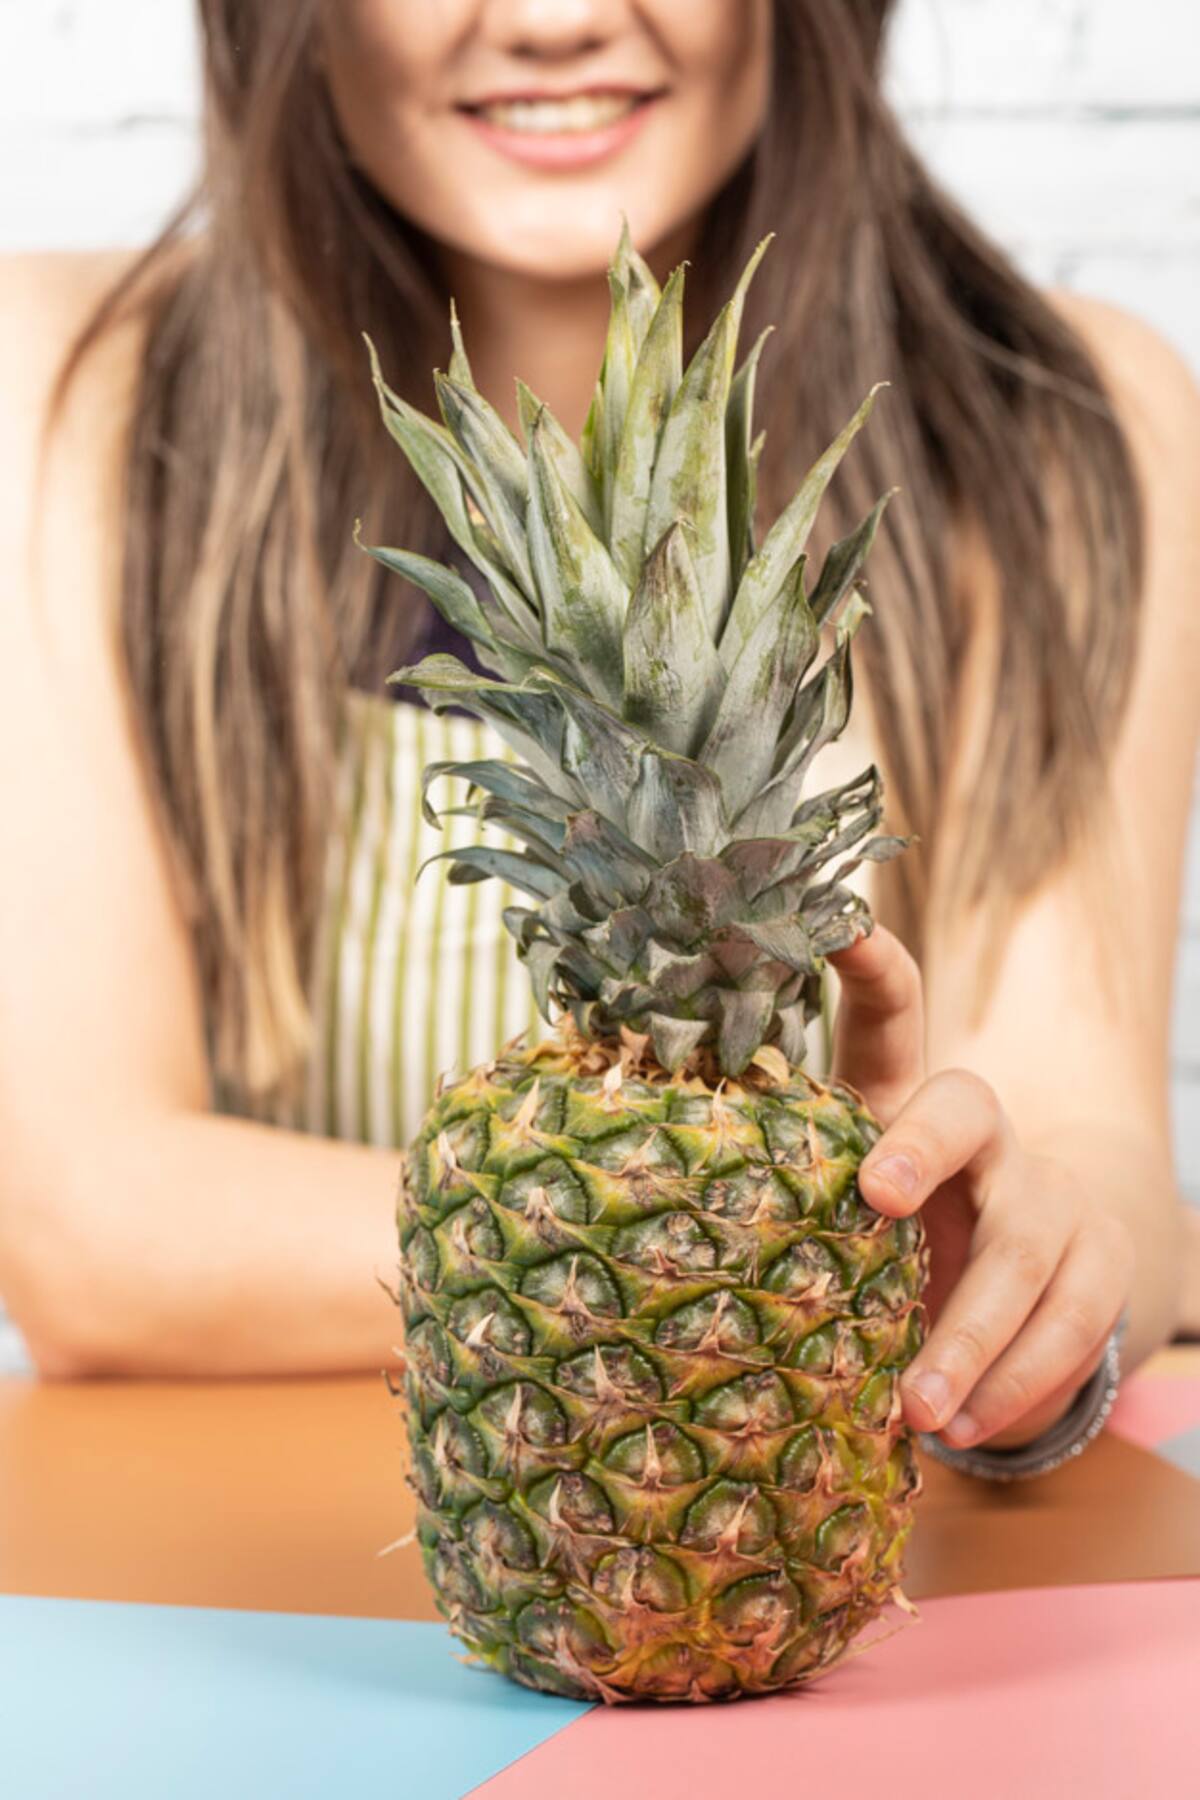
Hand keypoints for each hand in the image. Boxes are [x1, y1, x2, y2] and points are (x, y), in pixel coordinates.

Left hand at [824, 924, 1131, 1448]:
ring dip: (973, 1333)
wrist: (1023, 1274)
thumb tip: (630, 1239)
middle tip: (875, 1197)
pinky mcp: (1097, 1263)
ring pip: (1025, 1244)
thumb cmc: (885, 1235)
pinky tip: (960, 1429)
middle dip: (920, 1146)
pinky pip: (1072, 1322)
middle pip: (964, 1110)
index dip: (868, 963)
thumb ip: (777, 1201)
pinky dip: (1014, 1383)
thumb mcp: (832, 1207)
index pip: (891, 1014)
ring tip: (917, 1407)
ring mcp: (1045, 1192)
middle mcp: (978, 1129)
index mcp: (903, 1099)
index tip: (832, 925)